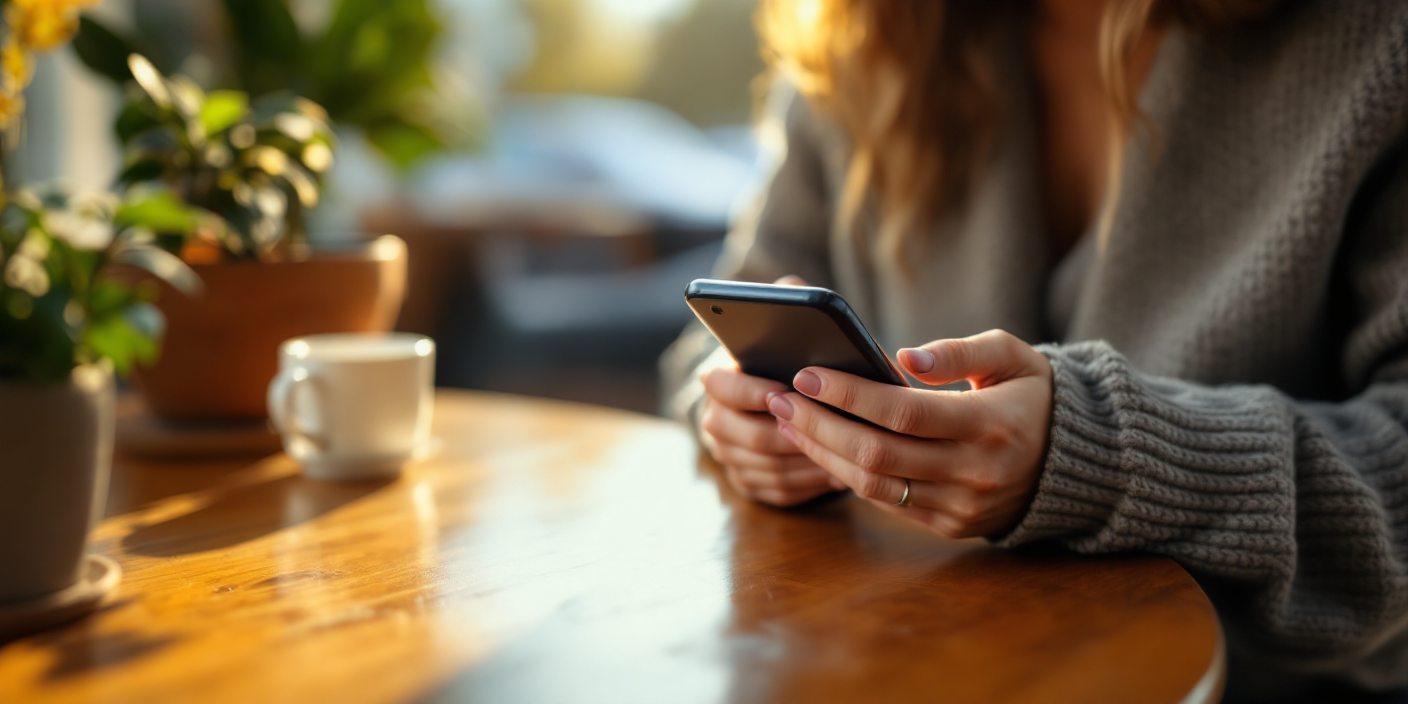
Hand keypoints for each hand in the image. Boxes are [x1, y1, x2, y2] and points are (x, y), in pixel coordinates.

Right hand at [698, 276, 843, 506]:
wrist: (769, 398)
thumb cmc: (783, 358)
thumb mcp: (780, 327)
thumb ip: (785, 302)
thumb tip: (792, 287)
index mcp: (717, 381)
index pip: (722, 386)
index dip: (753, 390)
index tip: (786, 388)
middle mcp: (715, 422)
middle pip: (748, 436)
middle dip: (790, 432)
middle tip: (827, 427)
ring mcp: (730, 457)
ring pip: (767, 467)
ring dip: (806, 460)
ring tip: (845, 452)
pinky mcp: (750, 484)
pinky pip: (779, 491)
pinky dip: (810, 484)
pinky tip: (841, 472)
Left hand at [766, 329, 1052, 537]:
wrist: (1071, 461)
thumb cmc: (1031, 395)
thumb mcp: (1012, 356)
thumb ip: (960, 352)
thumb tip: (905, 358)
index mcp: (992, 425)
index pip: (903, 412)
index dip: (848, 395)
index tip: (805, 374)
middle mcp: (976, 472)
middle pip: (877, 453)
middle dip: (819, 424)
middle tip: (779, 397)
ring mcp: (962, 506)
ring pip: (874, 485)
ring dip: (822, 453)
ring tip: (788, 420)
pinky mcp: (951, 526)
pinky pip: (887, 503)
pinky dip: (848, 475)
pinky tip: (820, 447)